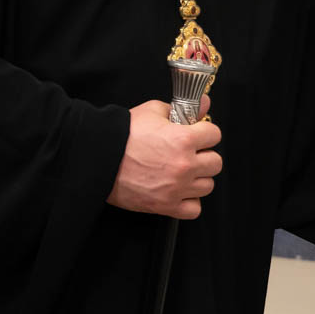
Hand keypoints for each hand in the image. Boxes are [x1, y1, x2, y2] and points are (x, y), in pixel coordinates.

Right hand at [108, 94, 222, 219]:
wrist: (99, 159)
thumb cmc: (123, 134)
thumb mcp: (153, 111)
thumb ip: (182, 109)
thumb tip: (204, 104)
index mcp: (184, 140)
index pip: (215, 135)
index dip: (205, 132)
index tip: (198, 134)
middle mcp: (184, 165)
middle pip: (215, 162)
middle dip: (204, 155)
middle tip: (190, 153)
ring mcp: (176, 188)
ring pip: (207, 186)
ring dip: (198, 178)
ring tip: (183, 172)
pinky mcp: (165, 205)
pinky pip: (194, 209)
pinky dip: (189, 201)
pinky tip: (179, 190)